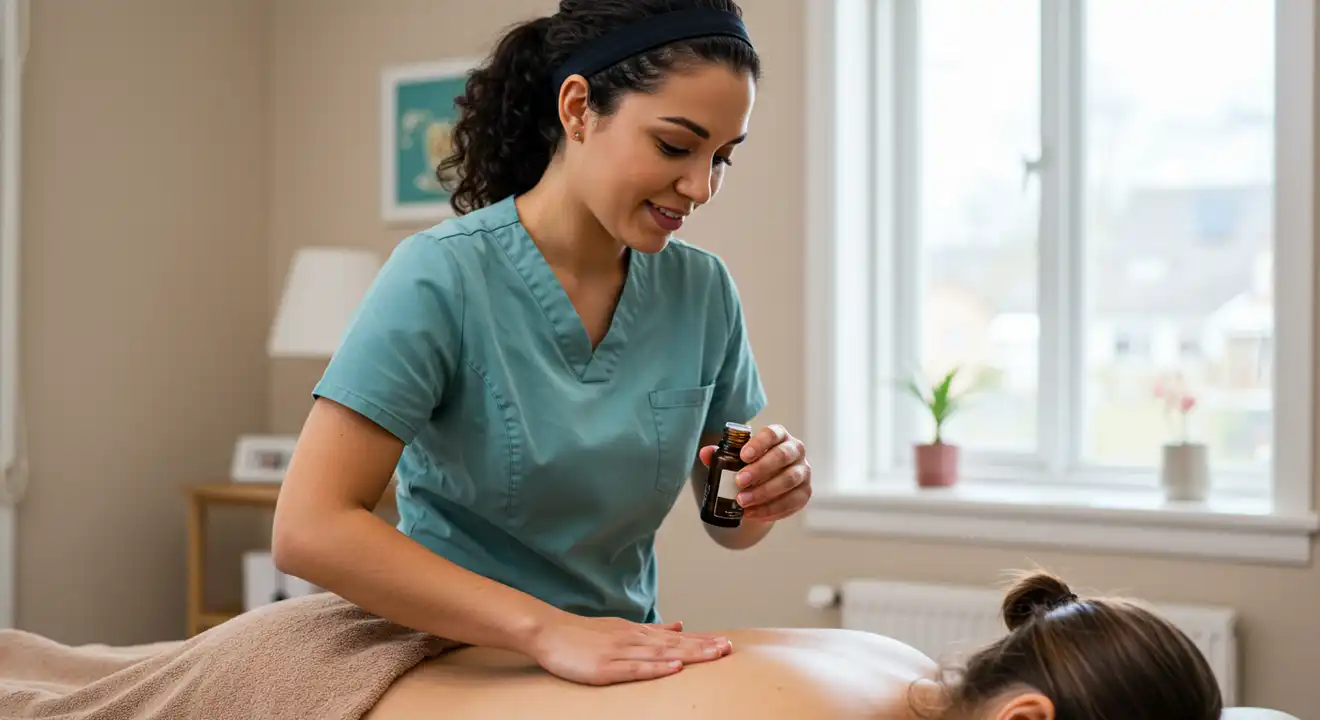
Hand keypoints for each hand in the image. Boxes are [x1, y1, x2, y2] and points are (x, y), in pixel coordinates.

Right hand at [528, 613, 731, 685]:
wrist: (549, 631)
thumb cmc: (583, 634)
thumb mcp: (622, 627)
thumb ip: (652, 629)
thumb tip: (680, 625)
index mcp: (638, 632)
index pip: (676, 638)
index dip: (702, 641)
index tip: (725, 644)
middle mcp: (633, 639)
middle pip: (674, 644)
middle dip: (703, 647)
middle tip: (728, 649)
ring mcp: (620, 652)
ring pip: (661, 654)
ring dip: (688, 654)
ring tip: (712, 655)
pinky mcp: (606, 666)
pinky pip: (635, 668)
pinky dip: (656, 668)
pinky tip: (674, 667)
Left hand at [700, 424, 810, 521]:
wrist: (762, 488)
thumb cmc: (749, 467)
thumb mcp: (734, 459)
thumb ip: (720, 454)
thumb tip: (704, 453)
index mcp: (779, 436)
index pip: (772, 434)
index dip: (759, 443)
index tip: (743, 455)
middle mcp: (795, 450)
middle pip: (783, 455)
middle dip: (760, 469)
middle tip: (739, 481)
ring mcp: (803, 472)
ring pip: (789, 480)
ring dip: (764, 492)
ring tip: (742, 501)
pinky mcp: (804, 493)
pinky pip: (791, 502)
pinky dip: (770, 509)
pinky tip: (752, 513)